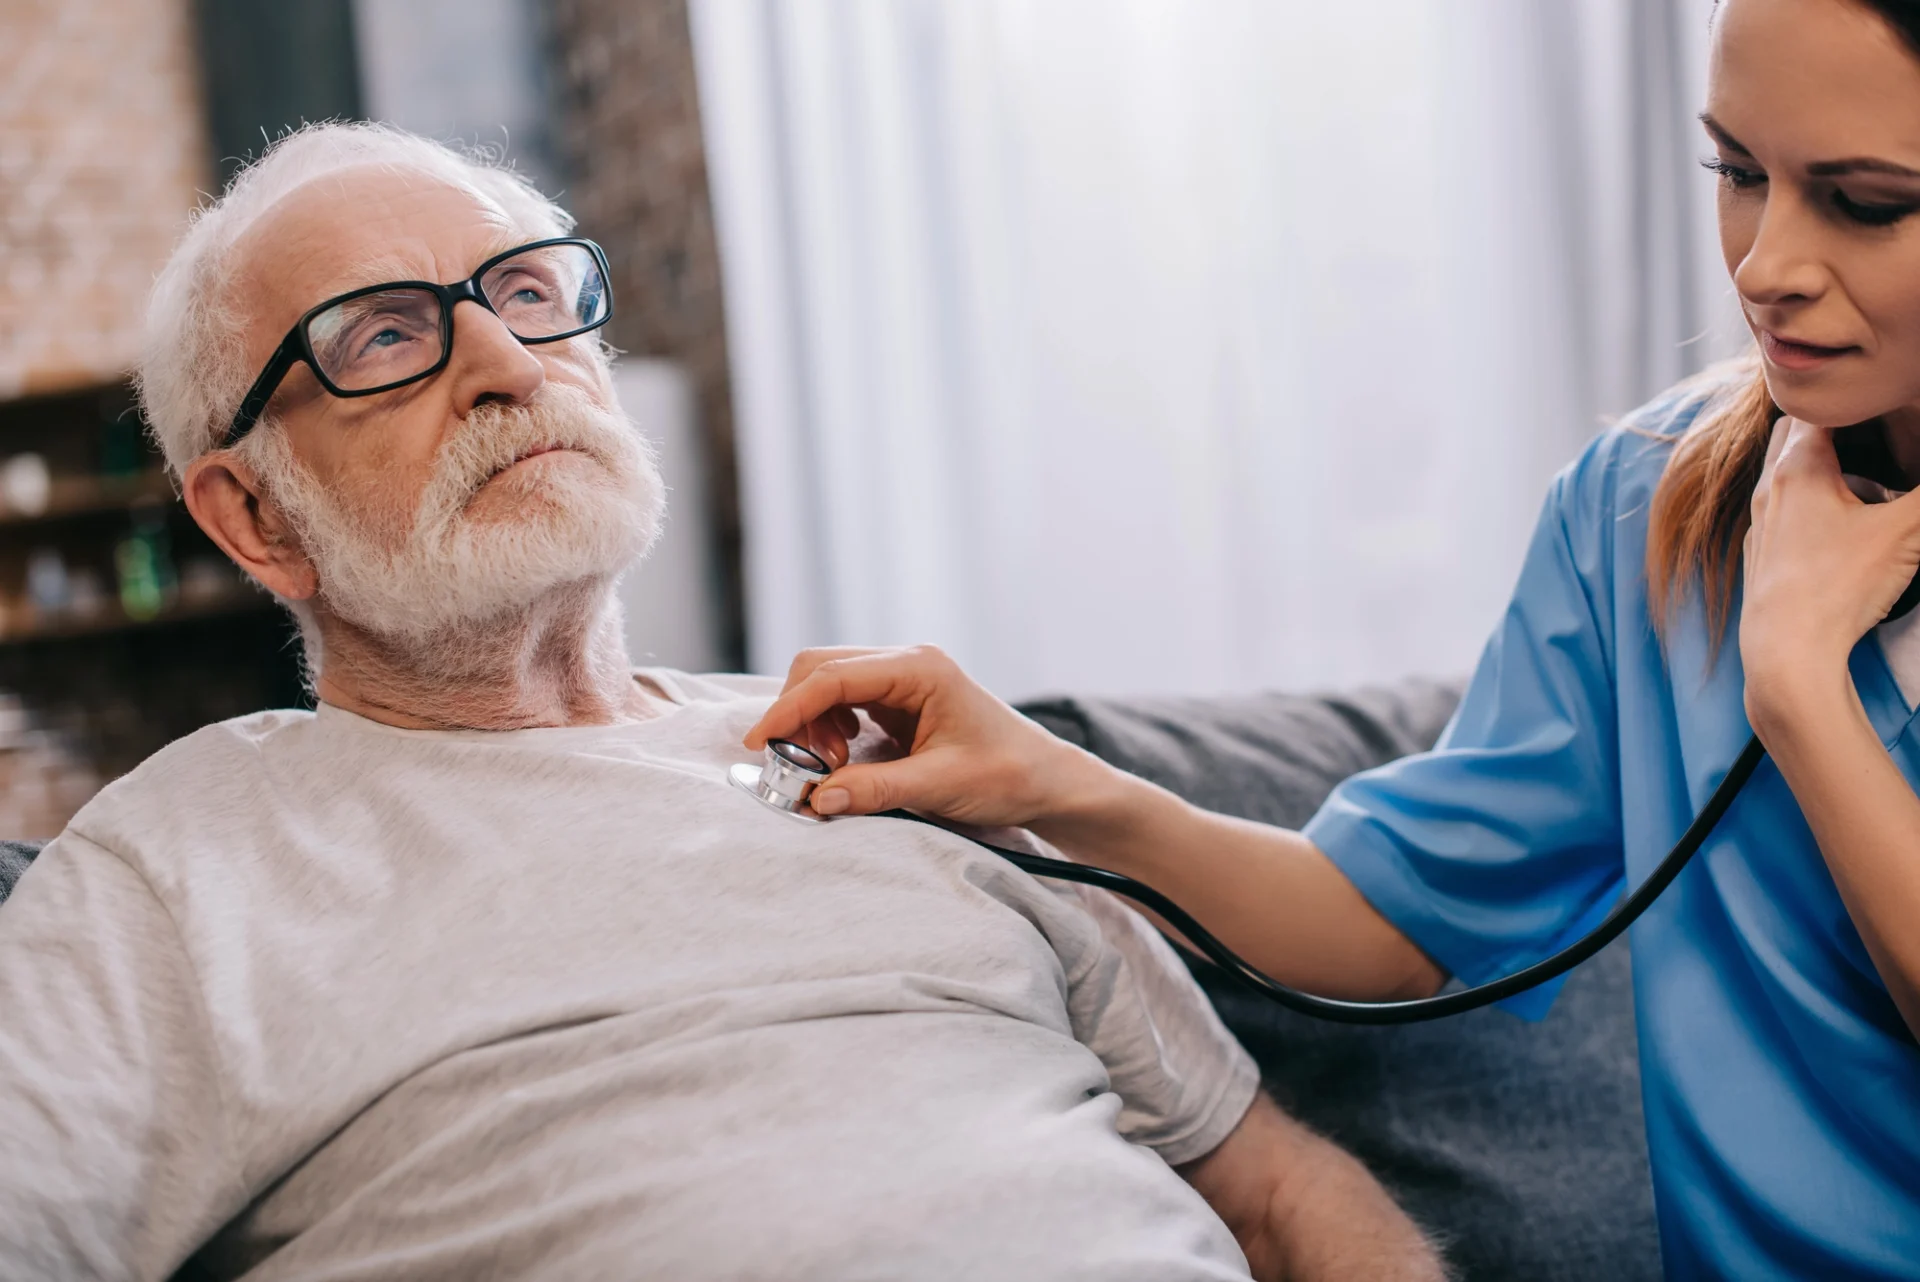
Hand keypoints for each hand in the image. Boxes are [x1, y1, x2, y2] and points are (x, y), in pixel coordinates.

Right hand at [744, 645, 1111, 824]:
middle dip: (797, 716)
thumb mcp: (941, 786)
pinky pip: (842, 703)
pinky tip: (845, 760)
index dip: (789, 710)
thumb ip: (875, 789)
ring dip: (812, 726)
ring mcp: (901, 679)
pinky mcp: (897, 701)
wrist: (1047, 780)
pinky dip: (827, 730)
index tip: (761, 745)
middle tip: (800, 769)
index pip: (832, 676)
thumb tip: (815, 798)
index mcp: (920, 668)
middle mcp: (906, 663)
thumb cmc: (1008, 775)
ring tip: (832, 770)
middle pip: (820, 669)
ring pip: (826, 685)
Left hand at [1740, 417, 1919, 728]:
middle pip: (1795, 435)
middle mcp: (1769, 490)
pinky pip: (1782, 511)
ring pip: (1785, 474)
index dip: (1856, 404)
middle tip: (1877, 433)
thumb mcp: (1906, 532)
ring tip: (1864, 473)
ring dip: (1821, 466)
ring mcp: (1760, 524)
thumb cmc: (1838, 587)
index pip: (1820, 410)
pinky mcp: (1760, 556)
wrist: (1786, 653)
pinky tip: (1838, 521)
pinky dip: (1808, 502)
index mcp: (1796, 469)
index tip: (1887, 408)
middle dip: (1835, 427)